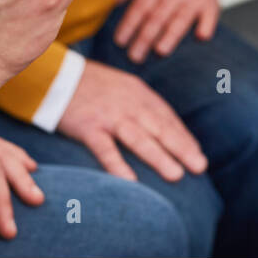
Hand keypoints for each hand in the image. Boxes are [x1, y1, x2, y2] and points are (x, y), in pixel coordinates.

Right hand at [57, 60, 208, 182]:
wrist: (57, 75)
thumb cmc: (94, 86)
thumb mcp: (124, 88)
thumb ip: (144, 107)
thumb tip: (166, 130)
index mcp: (140, 95)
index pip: (168, 119)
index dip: (184, 138)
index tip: (199, 156)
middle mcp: (129, 104)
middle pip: (159, 128)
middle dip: (181, 148)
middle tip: (200, 167)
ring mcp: (109, 116)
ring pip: (138, 138)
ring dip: (158, 157)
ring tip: (176, 175)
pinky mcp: (88, 127)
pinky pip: (105, 148)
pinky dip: (117, 164)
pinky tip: (130, 181)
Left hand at [112, 0, 223, 62]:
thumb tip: (113, 1)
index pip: (140, 7)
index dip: (129, 24)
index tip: (120, 42)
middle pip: (157, 18)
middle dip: (145, 38)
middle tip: (135, 57)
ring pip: (180, 20)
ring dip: (171, 36)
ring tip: (160, 52)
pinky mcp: (210, 5)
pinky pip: (209, 17)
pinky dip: (205, 27)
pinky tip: (200, 37)